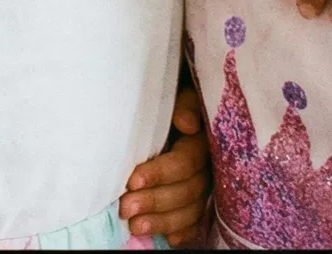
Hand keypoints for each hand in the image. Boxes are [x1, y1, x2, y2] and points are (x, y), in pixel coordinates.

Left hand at [119, 87, 210, 241]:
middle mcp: (206, 168)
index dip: (160, 173)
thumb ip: (184, 105)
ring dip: (162, 221)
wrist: (172, 107)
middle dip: (155, 202)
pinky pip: (195, 221)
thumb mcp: (178, 94)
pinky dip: (182, 231)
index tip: (132, 181)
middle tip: (125, 209)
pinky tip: (167, 239)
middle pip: (186, 191)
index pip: (184, 163)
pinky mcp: (196, 199)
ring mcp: (203, 186)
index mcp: (201, 142)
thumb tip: (187, 124)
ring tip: (135, 227)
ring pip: (190, 210)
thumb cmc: (170, 101)